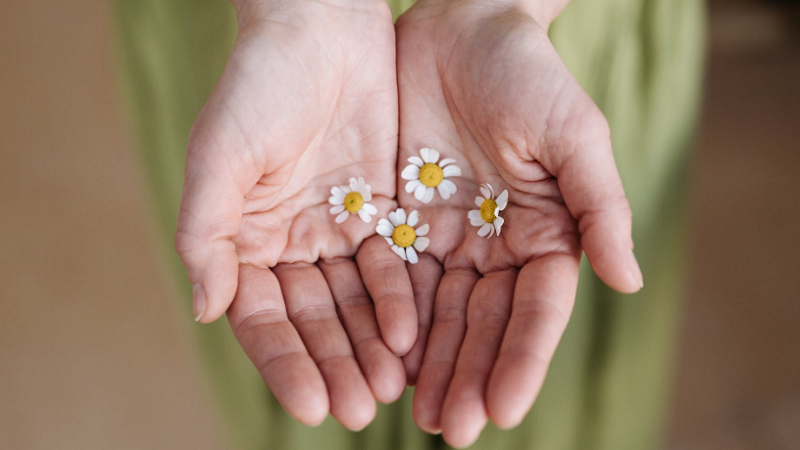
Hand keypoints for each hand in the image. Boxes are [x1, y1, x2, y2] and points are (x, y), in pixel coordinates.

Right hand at [174, 0, 407, 429]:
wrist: (322, 25)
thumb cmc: (259, 83)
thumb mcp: (220, 156)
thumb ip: (206, 234)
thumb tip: (207, 310)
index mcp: (244, 237)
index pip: (262, 317)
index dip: (285, 362)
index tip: (312, 404)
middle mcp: (291, 241)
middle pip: (314, 319)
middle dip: (335, 364)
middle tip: (362, 411)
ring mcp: (337, 228)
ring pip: (355, 302)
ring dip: (370, 345)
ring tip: (391, 388)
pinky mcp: (381, 209)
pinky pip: (392, 264)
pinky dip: (400, 299)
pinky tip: (413, 335)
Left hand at [393, 1, 642, 445]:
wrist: (459, 26)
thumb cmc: (527, 72)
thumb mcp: (574, 133)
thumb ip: (602, 207)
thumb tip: (629, 282)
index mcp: (546, 233)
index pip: (536, 310)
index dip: (520, 359)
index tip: (503, 409)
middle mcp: (497, 246)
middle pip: (483, 324)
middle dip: (469, 376)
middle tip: (452, 429)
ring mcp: (448, 238)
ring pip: (437, 314)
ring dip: (429, 365)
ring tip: (417, 414)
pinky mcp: (401, 221)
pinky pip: (393, 279)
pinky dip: (389, 320)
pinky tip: (379, 358)